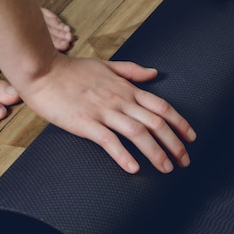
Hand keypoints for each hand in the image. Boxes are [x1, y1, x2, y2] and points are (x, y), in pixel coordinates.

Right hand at [19, 54, 196, 173]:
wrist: (42, 71)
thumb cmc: (72, 70)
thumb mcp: (106, 65)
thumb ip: (131, 71)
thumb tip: (154, 73)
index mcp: (126, 89)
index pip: (161, 107)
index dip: (180, 123)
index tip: (191, 138)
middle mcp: (120, 100)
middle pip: (155, 122)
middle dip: (174, 143)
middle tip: (185, 161)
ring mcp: (103, 111)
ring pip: (138, 133)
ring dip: (155, 152)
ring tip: (166, 168)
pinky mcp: (85, 122)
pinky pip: (109, 141)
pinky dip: (123, 155)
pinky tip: (134, 168)